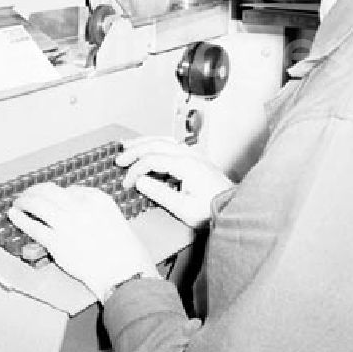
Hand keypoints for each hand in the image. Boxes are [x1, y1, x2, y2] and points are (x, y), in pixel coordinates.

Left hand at [8, 184, 158, 302]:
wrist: (124, 273)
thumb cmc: (125, 251)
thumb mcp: (115, 218)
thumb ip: (95, 208)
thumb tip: (73, 202)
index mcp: (97, 199)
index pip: (71, 189)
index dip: (57, 194)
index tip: (50, 198)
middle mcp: (80, 207)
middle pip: (49, 191)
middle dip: (35, 190)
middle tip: (28, 194)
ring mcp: (66, 224)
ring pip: (38, 204)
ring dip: (24, 200)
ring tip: (18, 202)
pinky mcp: (56, 243)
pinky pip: (33, 226)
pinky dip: (20, 218)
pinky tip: (14, 214)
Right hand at [117, 136, 232, 227]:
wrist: (233, 209)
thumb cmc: (211, 211)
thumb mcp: (183, 208)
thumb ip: (159, 193)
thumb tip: (140, 181)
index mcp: (185, 165)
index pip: (152, 160)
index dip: (135, 170)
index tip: (126, 183)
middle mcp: (189, 155)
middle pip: (155, 145)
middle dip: (134, 151)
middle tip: (119, 159)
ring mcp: (194, 155)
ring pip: (163, 140)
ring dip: (144, 142)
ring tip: (128, 146)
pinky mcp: (196, 159)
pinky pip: (171, 144)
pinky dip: (156, 144)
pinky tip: (149, 148)